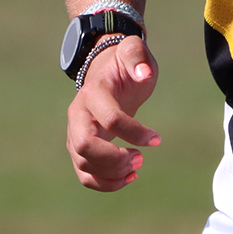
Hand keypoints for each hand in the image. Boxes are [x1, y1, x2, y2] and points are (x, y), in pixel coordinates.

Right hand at [66, 35, 160, 191]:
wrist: (106, 72)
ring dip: (112, 173)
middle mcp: (77, 115)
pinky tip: (129, 177)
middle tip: (140, 158)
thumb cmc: (124, 63)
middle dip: (114, 159)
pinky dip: (104, 183)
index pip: (109, 119)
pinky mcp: (79, 148)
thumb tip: (143, 74)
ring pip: (83, 164)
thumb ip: (137, 57)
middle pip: (84, 146)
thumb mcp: (133, 50)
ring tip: (137, 168)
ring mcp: (75, 133)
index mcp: (92, 93)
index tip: (157, 139)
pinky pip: (84, 174)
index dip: (134, 132)